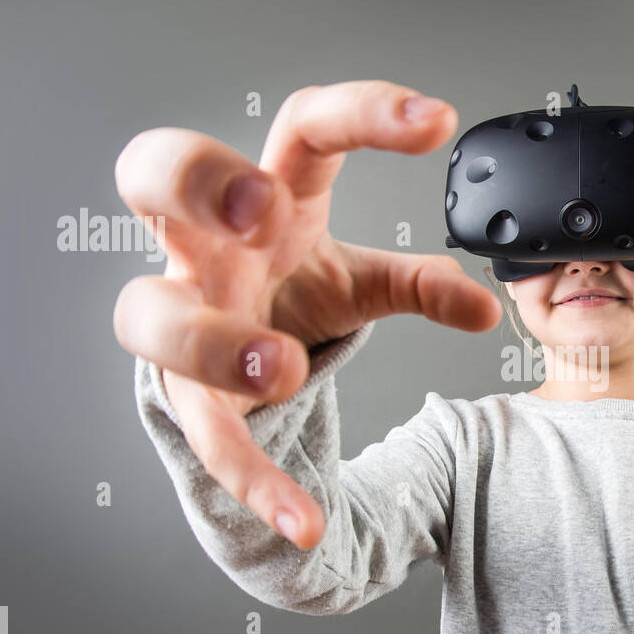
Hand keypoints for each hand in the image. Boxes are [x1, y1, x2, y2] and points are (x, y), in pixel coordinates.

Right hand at [112, 80, 500, 549]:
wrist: (242, 357)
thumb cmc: (290, 291)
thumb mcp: (363, 282)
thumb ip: (421, 284)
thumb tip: (485, 306)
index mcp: (265, 196)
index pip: (301, 128)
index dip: (360, 113)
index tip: (436, 123)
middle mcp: (207, 245)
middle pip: (156, 172)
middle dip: (198, 180)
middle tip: (259, 210)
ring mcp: (181, 313)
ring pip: (148, 312)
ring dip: (212, 339)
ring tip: (281, 370)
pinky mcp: (180, 392)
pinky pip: (201, 434)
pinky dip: (250, 480)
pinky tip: (301, 520)